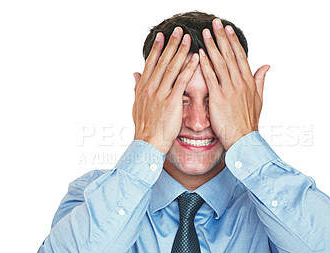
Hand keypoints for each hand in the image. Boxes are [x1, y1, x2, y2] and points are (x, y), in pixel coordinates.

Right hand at [132, 27, 198, 153]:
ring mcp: (160, 94)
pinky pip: (181, 82)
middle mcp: (150, 88)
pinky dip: (188, 69)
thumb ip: (136, 87)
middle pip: (161, 61)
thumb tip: (134, 73)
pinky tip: (196, 59)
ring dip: (181, 51)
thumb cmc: (145, 127)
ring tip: (188, 39)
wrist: (148, 144)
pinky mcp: (171, 102)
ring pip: (171, 68)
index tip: (162, 36)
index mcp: (142, 88)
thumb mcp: (135, 105)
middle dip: (171, 44)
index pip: (150, 63)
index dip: (156, 48)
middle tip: (178, 30)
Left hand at [199, 19, 268, 149]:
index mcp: (249, 82)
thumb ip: (260, 80)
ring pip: (220, 63)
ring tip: (205, 33)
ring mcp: (230, 90)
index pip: (240, 56)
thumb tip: (266, 65)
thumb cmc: (249, 122)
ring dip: (212, 46)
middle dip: (222, 37)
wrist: (244, 140)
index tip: (228, 29)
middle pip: (230, 55)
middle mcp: (240, 83)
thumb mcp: (259, 99)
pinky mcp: (219, 99)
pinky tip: (200, 54)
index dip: (233, 41)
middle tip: (215, 23)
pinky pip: (211, 78)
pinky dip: (206, 65)